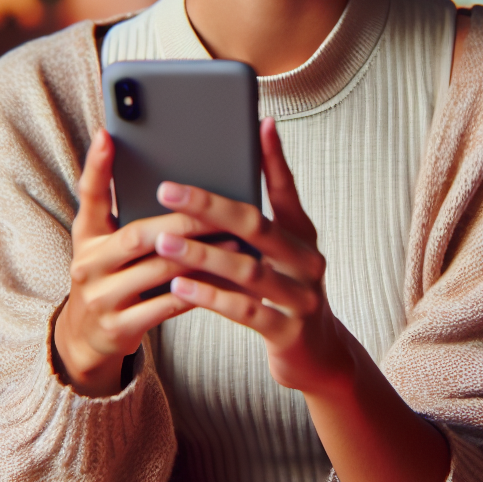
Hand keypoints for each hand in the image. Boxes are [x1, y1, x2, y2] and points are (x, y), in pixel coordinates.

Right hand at [53, 129, 217, 396]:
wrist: (86, 338)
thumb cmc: (109, 274)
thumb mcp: (102, 240)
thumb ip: (119, 205)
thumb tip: (145, 157)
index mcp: (86, 235)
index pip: (89, 195)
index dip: (97, 166)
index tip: (109, 135)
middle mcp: (87, 265)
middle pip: (138, 235)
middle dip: (182, 222)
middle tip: (218, 209)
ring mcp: (101, 299)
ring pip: (158, 271)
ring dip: (200, 255)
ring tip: (236, 242)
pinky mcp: (119, 328)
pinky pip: (167, 306)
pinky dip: (199, 292)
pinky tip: (226, 282)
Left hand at [154, 118, 451, 481]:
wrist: (319, 357)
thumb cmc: (286, 294)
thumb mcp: (282, 255)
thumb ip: (258, 223)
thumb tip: (223, 186)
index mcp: (303, 235)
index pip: (286, 190)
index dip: (273, 157)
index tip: (258, 124)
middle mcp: (307, 261)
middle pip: (257, 225)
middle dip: (209, 205)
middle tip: (168, 189)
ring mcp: (301, 298)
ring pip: (247, 269)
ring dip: (201, 253)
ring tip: (163, 241)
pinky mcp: (289, 333)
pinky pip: (245, 311)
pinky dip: (210, 297)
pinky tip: (179, 287)